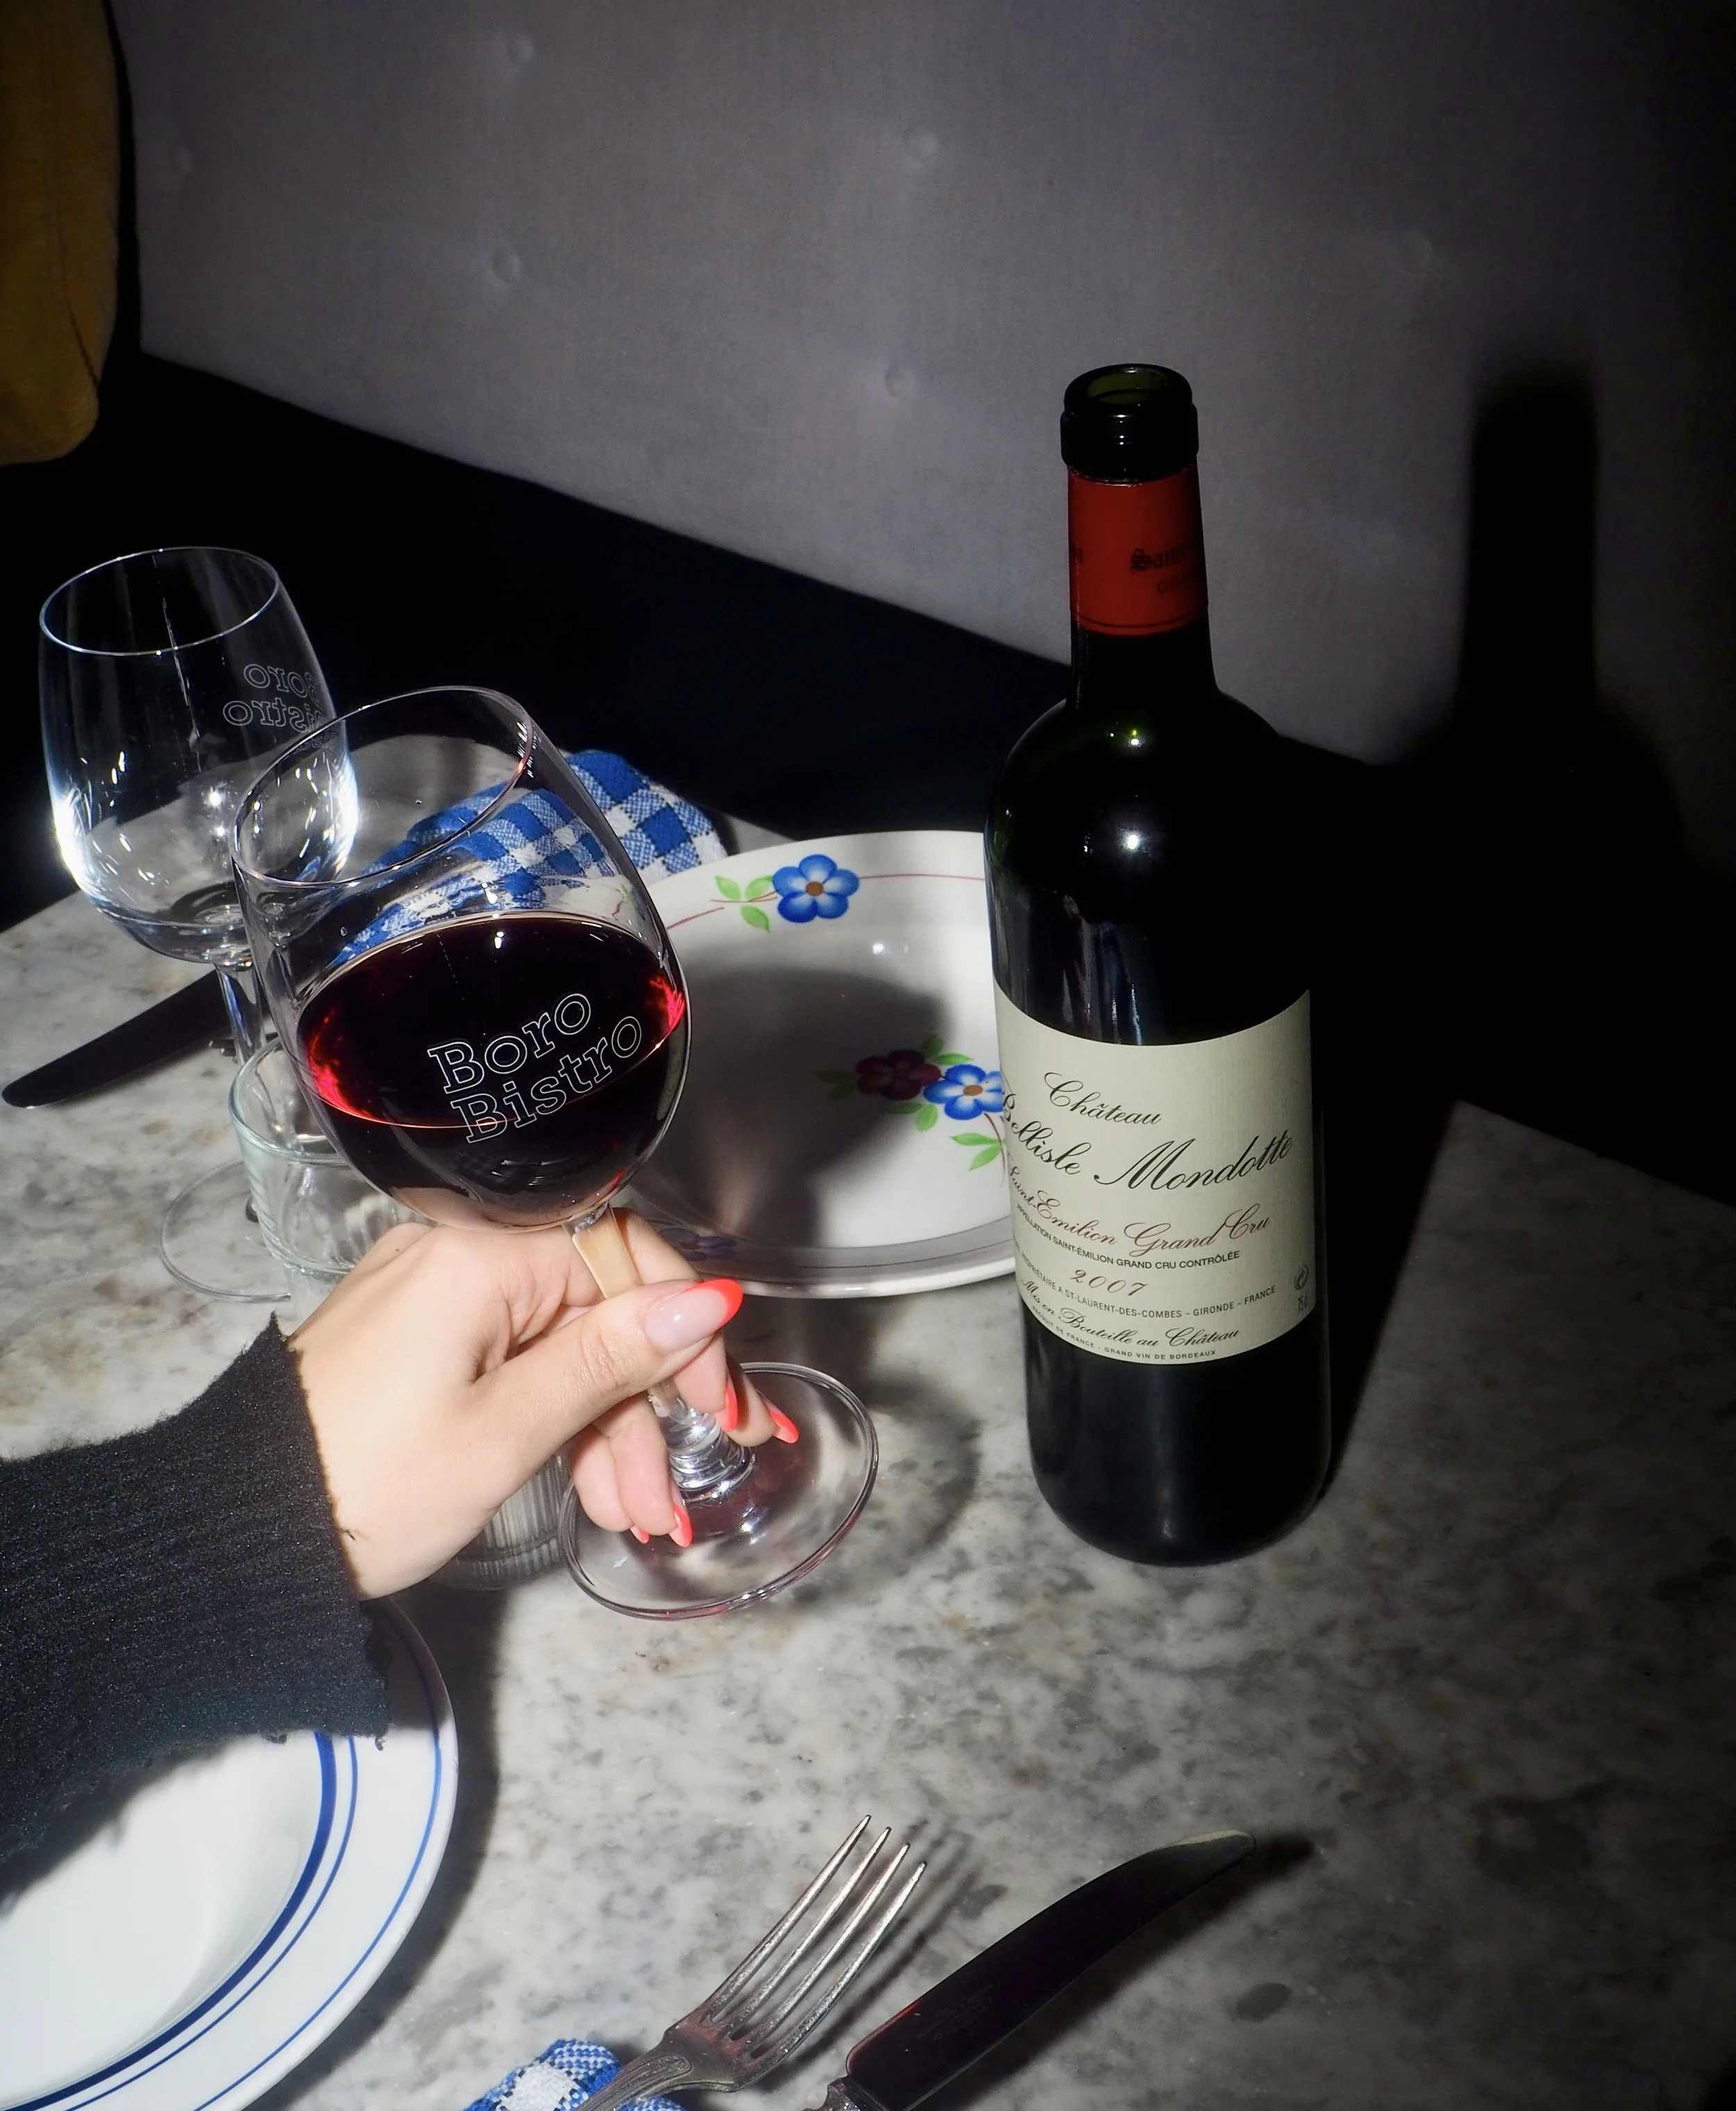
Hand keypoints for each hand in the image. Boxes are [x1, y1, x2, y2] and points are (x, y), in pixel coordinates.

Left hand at [289, 1213, 780, 1595]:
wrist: (240, 1539)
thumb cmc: (367, 1484)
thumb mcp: (508, 1431)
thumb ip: (612, 1359)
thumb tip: (706, 1298)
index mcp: (480, 1255)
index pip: (625, 1258)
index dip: (686, 1333)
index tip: (721, 1408)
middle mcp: (460, 1254)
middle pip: (597, 1309)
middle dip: (650, 1403)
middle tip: (685, 1485)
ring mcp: (439, 1297)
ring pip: (564, 1346)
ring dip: (610, 1430)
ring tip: (636, 1515)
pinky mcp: (425, 1339)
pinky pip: (519, 1362)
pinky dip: (559, 1422)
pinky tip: (594, 1490)